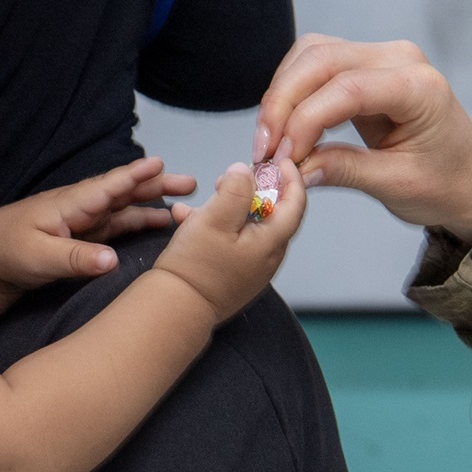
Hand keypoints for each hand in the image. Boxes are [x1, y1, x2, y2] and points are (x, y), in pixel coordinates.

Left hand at [0, 156, 196, 291]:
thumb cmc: (8, 250)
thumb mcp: (39, 257)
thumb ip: (75, 258)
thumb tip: (113, 261)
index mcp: (71, 204)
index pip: (108, 186)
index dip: (134, 176)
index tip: (160, 165)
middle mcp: (83, 206)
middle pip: (125, 192)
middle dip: (157, 185)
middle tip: (191, 183)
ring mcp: (87, 220)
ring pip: (127, 207)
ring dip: (154, 203)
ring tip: (186, 204)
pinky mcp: (87, 235)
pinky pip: (120, 224)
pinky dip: (142, 221)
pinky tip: (161, 224)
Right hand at [154, 159, 307, 321]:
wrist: (175, 310)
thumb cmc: (195, 268)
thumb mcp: (214, 218)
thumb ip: (235, 190)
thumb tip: (245, 171)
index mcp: (271, 242)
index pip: (295, 203)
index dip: (290, 177)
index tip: (279, 160)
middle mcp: (267, 257)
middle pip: (270, 213)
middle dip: (249, 191)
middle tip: (227, 180)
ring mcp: (251, 268)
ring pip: (246, 226)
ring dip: (226, 208)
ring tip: (202, 201)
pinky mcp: (234, 275)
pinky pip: (231, 242)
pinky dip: (215, 227)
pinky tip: (188, 220)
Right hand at [253, 36, 471, 240]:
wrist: (471, 181)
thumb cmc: (447, 184)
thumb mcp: (397, 186)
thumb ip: (345, 170)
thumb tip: (293, 169)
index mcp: (419, 87)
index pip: (347, 89)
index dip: (303, 121)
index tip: (280, 158)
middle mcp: (399, 59)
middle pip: (322, 59)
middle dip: (282, 104)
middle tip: (263, 151)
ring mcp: (381, 57)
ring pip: (312, 55)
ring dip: (282, 95)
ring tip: (270, 142)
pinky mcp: (365, 67)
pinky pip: (317, 65)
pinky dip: (292, 92)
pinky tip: (285, 128)